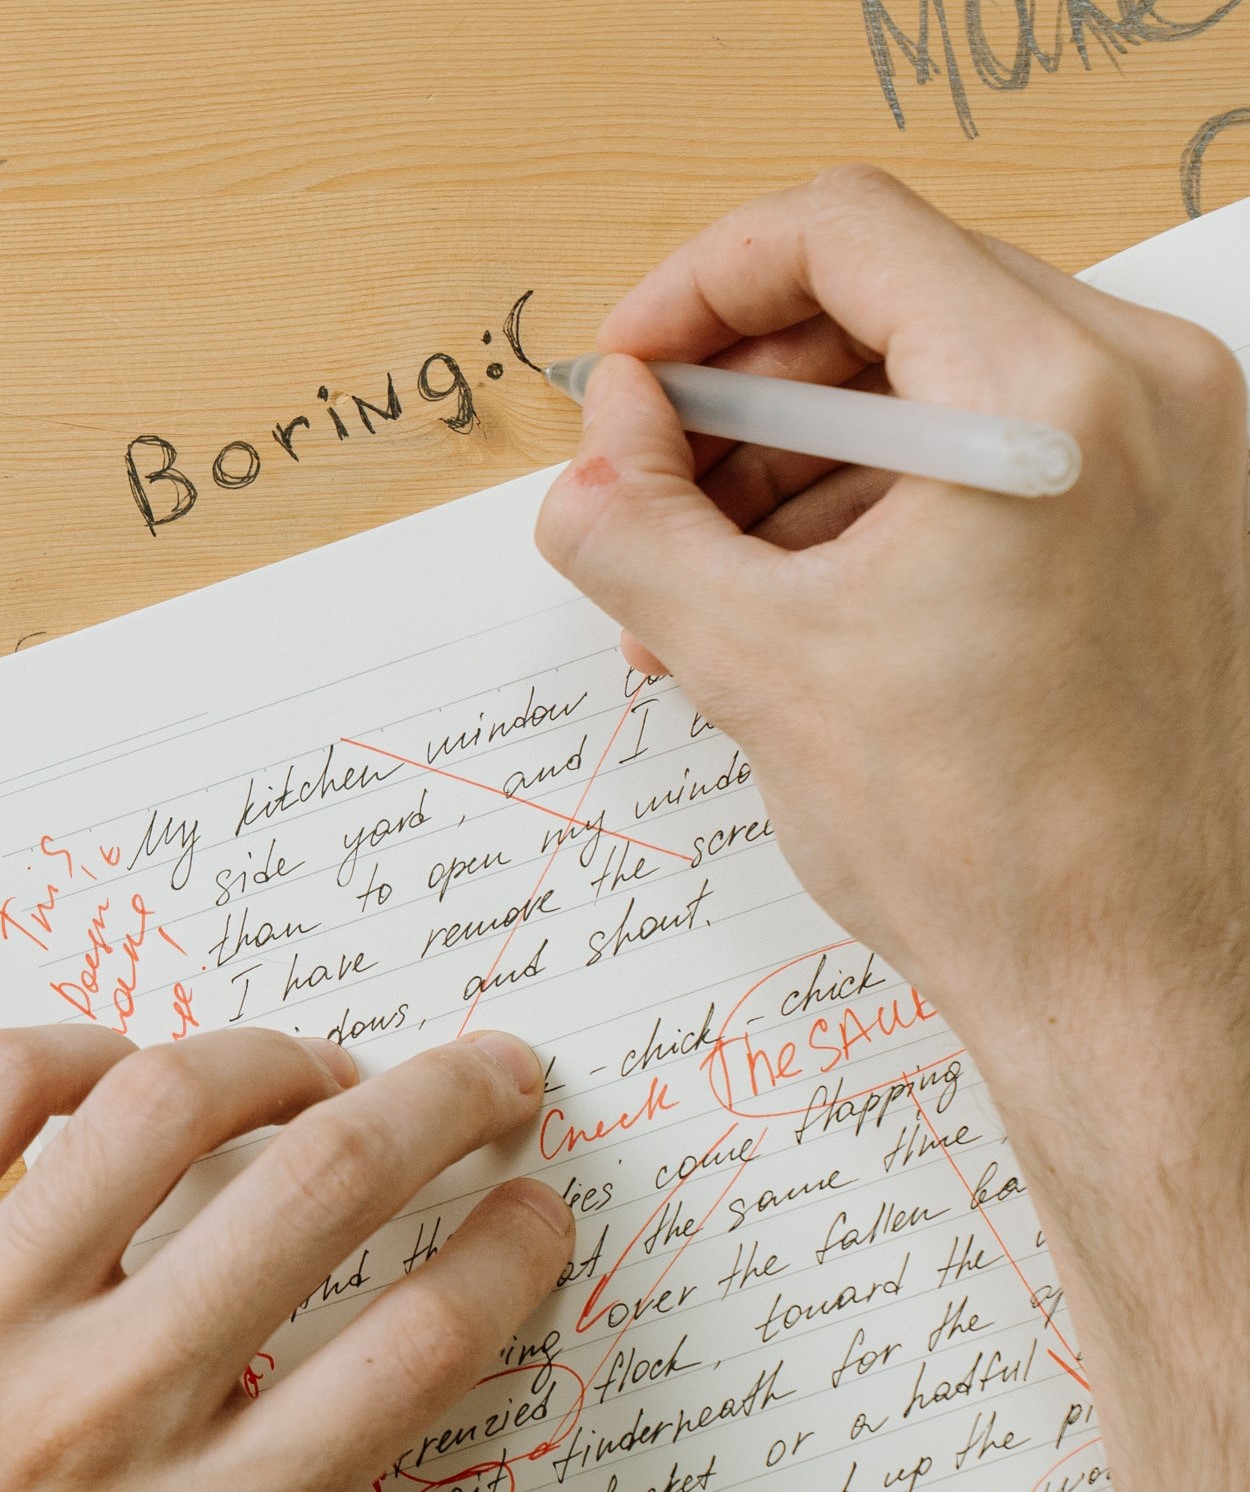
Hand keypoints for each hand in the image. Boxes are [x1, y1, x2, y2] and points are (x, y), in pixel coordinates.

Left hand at [0, 1025, 570, 1491]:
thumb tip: (350, 1398)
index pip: (409, 1354)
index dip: (506, 1256)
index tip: (535, 1209)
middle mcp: (95, 1411)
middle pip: (323, 1193)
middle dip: (446, 1107)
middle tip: (492, 1074)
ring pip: (167, 1110)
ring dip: (275, 1056)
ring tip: (316, 1061)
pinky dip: (78, 1050)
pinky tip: (119, 1070)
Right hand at [532, 164, 1249, 1491]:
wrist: (1137, 989)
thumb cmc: (995, 851)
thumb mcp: (756, 671)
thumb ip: (633, 534)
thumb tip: (585, 463)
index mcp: (1047, 404)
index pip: (840, 232)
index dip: (696, 285)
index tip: (626, 370)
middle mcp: (1143, 395)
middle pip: (888, 297)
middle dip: (738, 389)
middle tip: (644, 481)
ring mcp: (1177, 455)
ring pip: (936, 377)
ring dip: (796, 457)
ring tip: (700, 578)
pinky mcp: (1177, 521)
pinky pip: (996, 450)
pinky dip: (880, 501)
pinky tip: (791, 604)